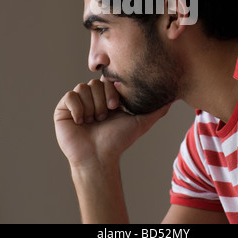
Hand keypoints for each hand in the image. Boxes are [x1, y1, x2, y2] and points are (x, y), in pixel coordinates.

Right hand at [54, 78, 170, 169]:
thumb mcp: (140, 123)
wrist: (98, 158)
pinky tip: (81, 122)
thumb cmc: (118, 141)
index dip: (111, 92)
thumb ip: (156, 110)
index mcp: (106, 96)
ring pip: (83, 88)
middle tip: (103, 118)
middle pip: (95, 83)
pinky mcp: (63, 108)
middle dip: (101, 102)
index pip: (108, 80)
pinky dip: (78, 109)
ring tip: (93, 122)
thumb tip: (173, 98)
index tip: (116, 107)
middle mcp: (92, 96)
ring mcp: (77, 102)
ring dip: (91, 108)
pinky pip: (70, 96)